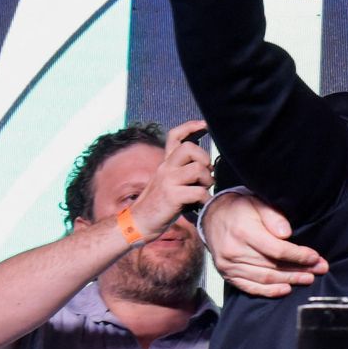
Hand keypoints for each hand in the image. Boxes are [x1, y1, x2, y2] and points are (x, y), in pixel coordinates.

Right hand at [128, 120, 213, 239]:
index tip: (205, 124)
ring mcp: (168, 181)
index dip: (191, 127)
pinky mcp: (172, 196)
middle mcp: (165, 168)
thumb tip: (209, 167)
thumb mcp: (169, 183)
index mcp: (165, 163)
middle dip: (205, 159)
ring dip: (208, 181)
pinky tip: (201, 205)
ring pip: (198, 169)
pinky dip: (205, 199)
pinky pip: (199, 192)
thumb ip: (183, 171)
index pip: (175, 136)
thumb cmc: (160, 205)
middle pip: (190, 148)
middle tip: (205, 174)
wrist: (138, 223)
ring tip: (203, 191)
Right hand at [201, 191, 327, 297]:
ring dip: (289, 280)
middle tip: (319, 270)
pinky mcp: (227, 274)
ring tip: (308, 279)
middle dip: (300, 269)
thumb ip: (273, 216)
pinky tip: (286, 289)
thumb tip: (286, 233)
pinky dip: (269, 291)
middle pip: (273, 266)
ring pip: (264, 279)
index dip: (299, 255)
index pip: (277, 250)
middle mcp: (234, 251)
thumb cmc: (240, 209)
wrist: (213, 217)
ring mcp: (229, 265)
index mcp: (243, 232)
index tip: (315, 257)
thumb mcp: (258, 203)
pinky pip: (250, 287)